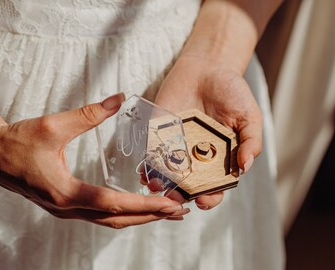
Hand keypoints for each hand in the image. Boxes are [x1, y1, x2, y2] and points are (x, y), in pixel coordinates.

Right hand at [0, 93, 188, 228]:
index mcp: (66, 192)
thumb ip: (88, 114)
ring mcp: (66, 210)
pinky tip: (136, 206)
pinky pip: (101, 215)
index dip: (144, 205)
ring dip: (139, 218)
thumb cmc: (17, 143)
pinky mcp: (67, 205)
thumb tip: (118, 99)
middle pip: (117, 219)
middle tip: (177, 212)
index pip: (114, 203)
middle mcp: (68, 207)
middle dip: (150, 217)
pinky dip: (123, 213)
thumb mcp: (53, 125)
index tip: (168, 204)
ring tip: (164, 212)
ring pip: (110, 221)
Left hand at [155, 55, 262, 209]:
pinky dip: (147, 162)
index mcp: (219, 159)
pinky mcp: (160, 133)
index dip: (209, 197)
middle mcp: (197, 157)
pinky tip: (144, 169)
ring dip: (160, 183)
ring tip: (156, 186)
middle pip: (187, 184)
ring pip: (167, 173)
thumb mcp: (248, 116)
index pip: (214, 186)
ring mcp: (177, 146)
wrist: (207, 67)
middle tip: (174, 197)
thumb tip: (245, 167)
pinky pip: (152, 151)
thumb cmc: (231, 92)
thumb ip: (250, 141)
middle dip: (180, 194)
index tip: (202, 201)